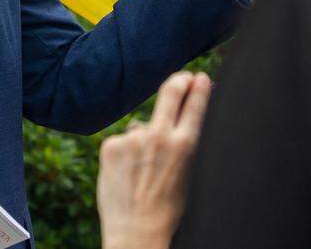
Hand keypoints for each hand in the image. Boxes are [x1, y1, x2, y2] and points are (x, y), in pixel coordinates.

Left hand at [96, 71, 211, 248]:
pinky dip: (125, 154)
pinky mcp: (110, 144)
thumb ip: (185, 145)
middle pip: (170, 93)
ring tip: (144, 172)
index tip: (200, 77)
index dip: (199, 87)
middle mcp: (160, 136)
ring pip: (142, 127)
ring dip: (144, 141)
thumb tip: (186, 120)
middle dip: (179, 81)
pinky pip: (123, 142)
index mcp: (186, 145)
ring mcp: (133, 139)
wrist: (136, 232)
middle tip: (183, 77)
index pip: (195, 104)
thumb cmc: (167, 209)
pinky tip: (127, 175)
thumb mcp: (189, 175)